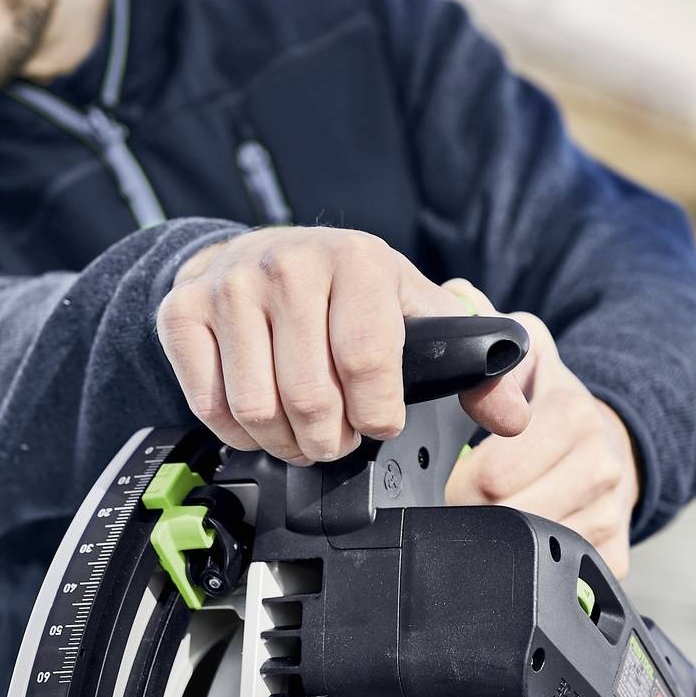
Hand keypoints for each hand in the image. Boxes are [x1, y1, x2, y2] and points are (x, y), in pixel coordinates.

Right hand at [158, 227, 529, 463]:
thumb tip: (512, 418)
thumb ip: (472, 368)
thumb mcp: (415, 312)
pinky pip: (210, 405)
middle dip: (331, 438)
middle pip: (310, 398)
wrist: (257, 255)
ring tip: (301, 428)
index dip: (377, 413)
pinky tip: (259, 414)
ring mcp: (230, 288)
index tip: (380, 420)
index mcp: (358, 261)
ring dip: (284, 441)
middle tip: (336, 433)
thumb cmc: (346, 293)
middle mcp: (289, 265)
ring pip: (257, 409)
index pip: (367, 361)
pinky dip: (237, 431)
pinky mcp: (183, 314)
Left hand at [440, 281, 640, 576]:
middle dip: (475, 515)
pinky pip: (567, 580)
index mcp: (574, 416)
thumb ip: (485, 325)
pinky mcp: (617, 554)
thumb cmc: (552, 399)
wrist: (611, 438)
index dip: (458, 483)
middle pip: (510, 519)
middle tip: (462, 502)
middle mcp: (601, 466)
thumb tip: (459, 298)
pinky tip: (528, 542)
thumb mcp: (525, 350)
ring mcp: (612, 514)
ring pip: (537, 554)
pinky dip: (537, 568)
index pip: (492, 477)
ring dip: (503, 542)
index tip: (451, 476)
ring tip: (493, 517)